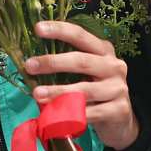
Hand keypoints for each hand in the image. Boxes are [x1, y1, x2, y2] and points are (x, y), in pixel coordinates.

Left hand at [25, 20, 137, 150]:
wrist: (121, 121)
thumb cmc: (96, 92)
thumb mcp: (86, 74)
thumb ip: (66, 66)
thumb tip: (32, 63)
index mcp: (104, 51)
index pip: (81, 35)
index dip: (60, 30)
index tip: (38, 28)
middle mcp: (114, 66)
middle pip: (81, 61)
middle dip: (53, 62)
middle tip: (29, 66)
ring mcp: (118, 88)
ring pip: (84, 89)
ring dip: (58, 91)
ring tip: (37, 94)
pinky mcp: (119, 110)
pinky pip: (91, 112)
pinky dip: (72, 114)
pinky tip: (56, 116)